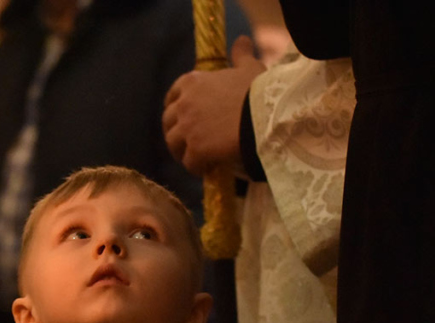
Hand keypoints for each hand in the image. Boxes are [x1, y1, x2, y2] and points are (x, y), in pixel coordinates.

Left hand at [163, 35, 266, 175]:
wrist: (266, 115)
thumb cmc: (259, 90)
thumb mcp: (249, 68)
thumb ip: (241, 55)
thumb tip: (242, 41)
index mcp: (192, 82)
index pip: (172, 95)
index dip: (174, 108)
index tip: (180, 117)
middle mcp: (184, 104)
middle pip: (167, 121)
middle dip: (174, 132)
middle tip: (185, 142)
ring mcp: (188, 127)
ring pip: (173, 144)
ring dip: (181, 152)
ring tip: (193, 158)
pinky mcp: (196, 149)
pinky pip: (189, 162)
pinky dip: (195, 167)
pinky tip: (205, 169)